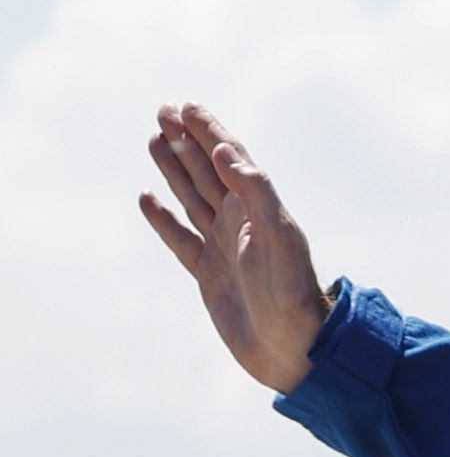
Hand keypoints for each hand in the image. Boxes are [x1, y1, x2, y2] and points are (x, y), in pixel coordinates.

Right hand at [138, 102, 332, 394]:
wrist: (294, 350)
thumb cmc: (293, 295)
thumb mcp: (280, 237)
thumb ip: (256, 192)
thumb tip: (223, 151)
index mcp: (259, 210)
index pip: (230, 159)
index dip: (209, 131)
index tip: (187, 105)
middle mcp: (241, 224)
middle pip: (207, 171)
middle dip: (186, 140)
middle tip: (164, 110)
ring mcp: (224, 249)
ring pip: (192, 198)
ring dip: (174, 169)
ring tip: (155, 140)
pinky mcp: (210, 276)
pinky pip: (181, 239)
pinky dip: (163, 218)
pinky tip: (147, 199)